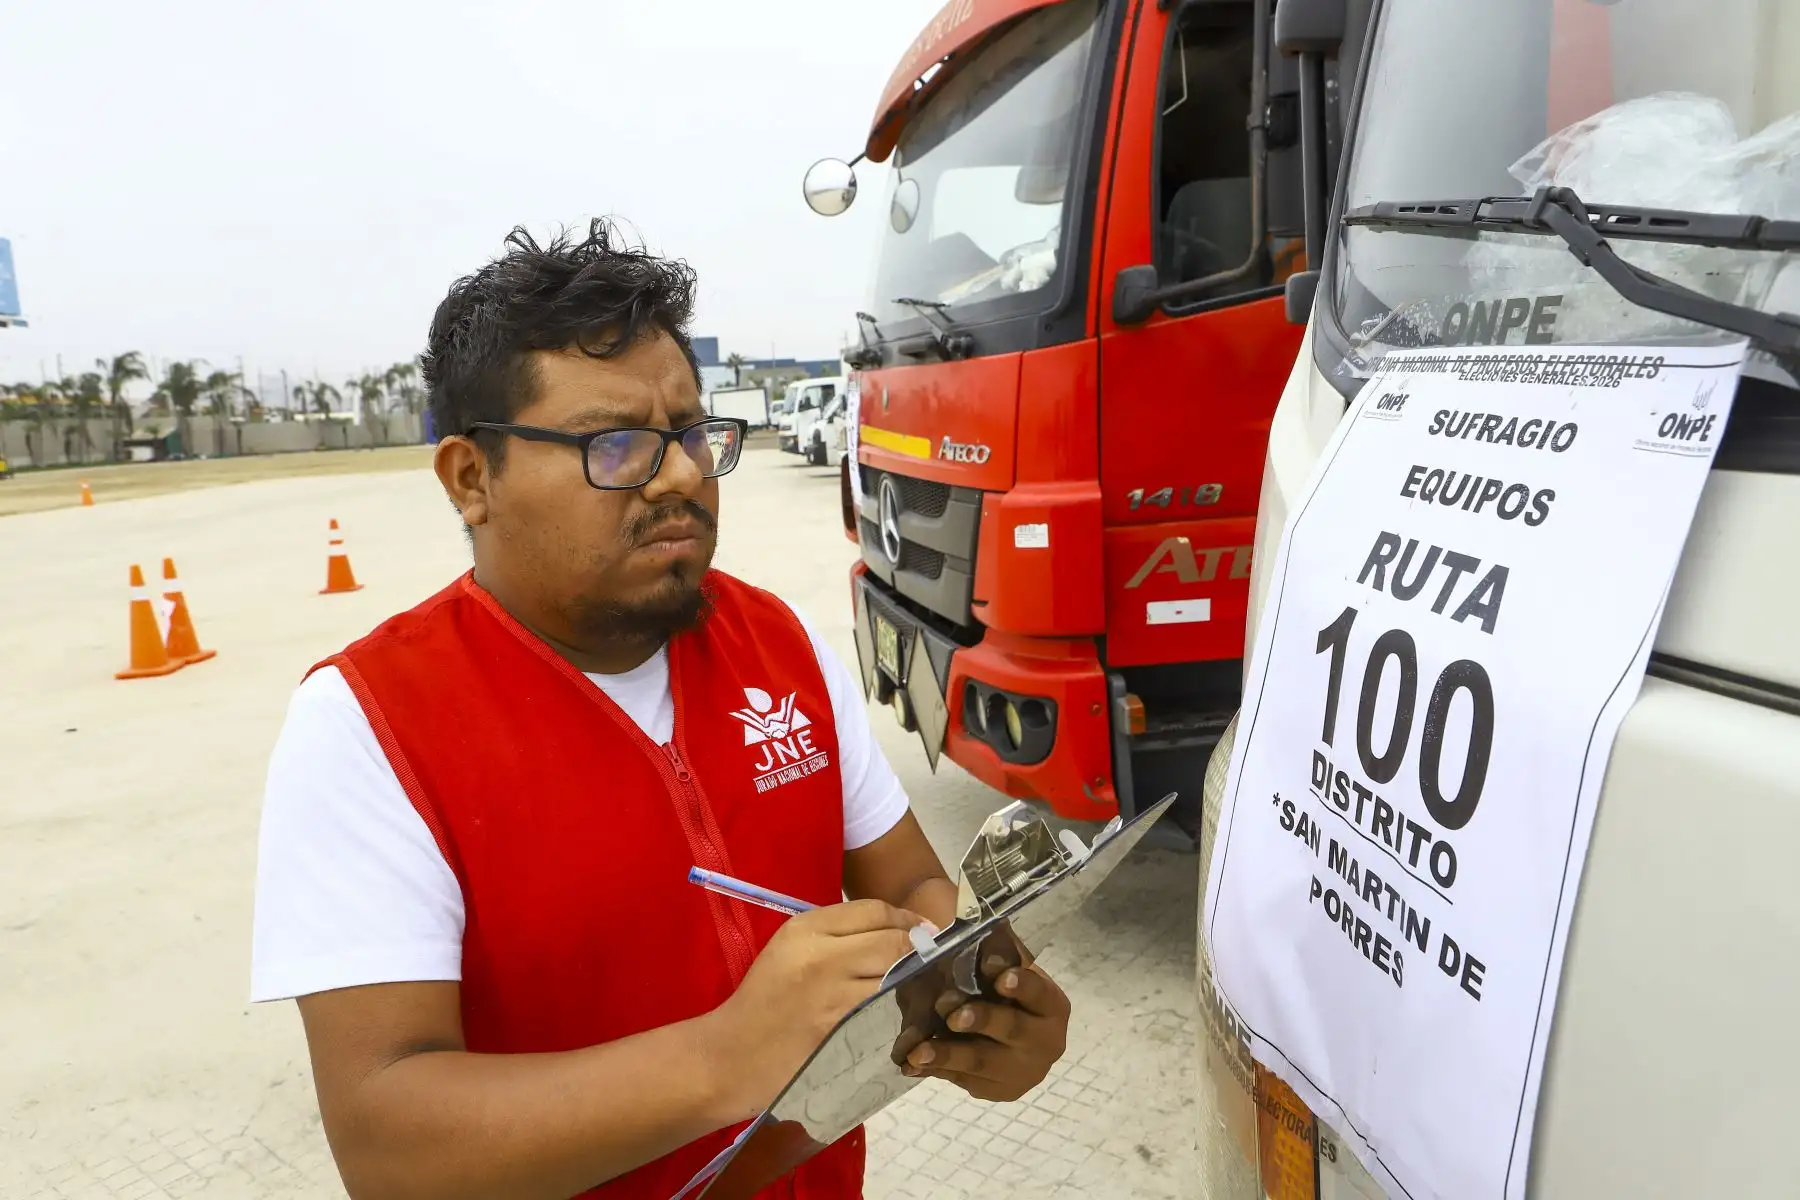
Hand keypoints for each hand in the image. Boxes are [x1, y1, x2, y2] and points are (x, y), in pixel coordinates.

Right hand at [704, 899, 926, 1120]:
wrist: (732, 1055)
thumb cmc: (763, 1000)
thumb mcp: (789, 951)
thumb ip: (836, 935)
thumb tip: (894, 929)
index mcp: (805, 928)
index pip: (874, 910)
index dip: (907, 919)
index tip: (922, 931)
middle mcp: (821, 955)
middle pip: (894, 941)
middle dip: (917, 951)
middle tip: (928, 962)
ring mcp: (833, 995)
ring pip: (897, 978)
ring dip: (915, 983)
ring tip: (919, 987)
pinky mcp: (842, 1030)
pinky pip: (888, 1011)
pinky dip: (901, 1010)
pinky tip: (903, 1013)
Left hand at [902, 954, 1069, 1101]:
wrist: (1021, 1045)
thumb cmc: (1011, 996)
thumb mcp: (1011, 972)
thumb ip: (997, 953)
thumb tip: (973, 925)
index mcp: (1051, 1006)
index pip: (1040, 993)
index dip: (1022, 985)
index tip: (1000, 977)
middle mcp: (1045, 1042)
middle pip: (1012, 1029)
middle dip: (981, 1020)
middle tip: (952, 1015)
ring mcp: (1022, 1072)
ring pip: (982, 1062)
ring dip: (949, 1054)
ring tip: (919, 1052)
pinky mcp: (997, 1090)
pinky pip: (963, 1079)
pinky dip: (936, 1070)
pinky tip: (912, 1064)